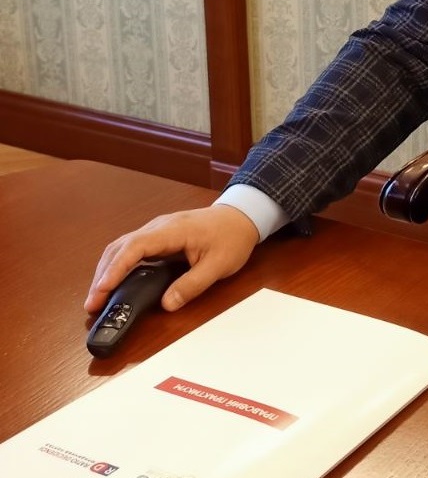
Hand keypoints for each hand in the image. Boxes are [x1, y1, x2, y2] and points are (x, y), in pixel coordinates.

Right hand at [84, 205, 259, 314]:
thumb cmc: (232, 238)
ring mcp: (157, 230)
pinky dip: (117, 266)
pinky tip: (114, 283)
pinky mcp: (158, 236)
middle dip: (103, 275)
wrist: (242, 217)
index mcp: (172, 231)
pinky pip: (131, 249)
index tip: (101, 290)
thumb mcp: (219, 265)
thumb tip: (167, 304)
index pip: (135, 247)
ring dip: (107, 270)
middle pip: (120, 247)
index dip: (116, 269)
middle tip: (92, 304)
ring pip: (122, 247)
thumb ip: (193, 284)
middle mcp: (159, 227)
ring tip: (97, 298)